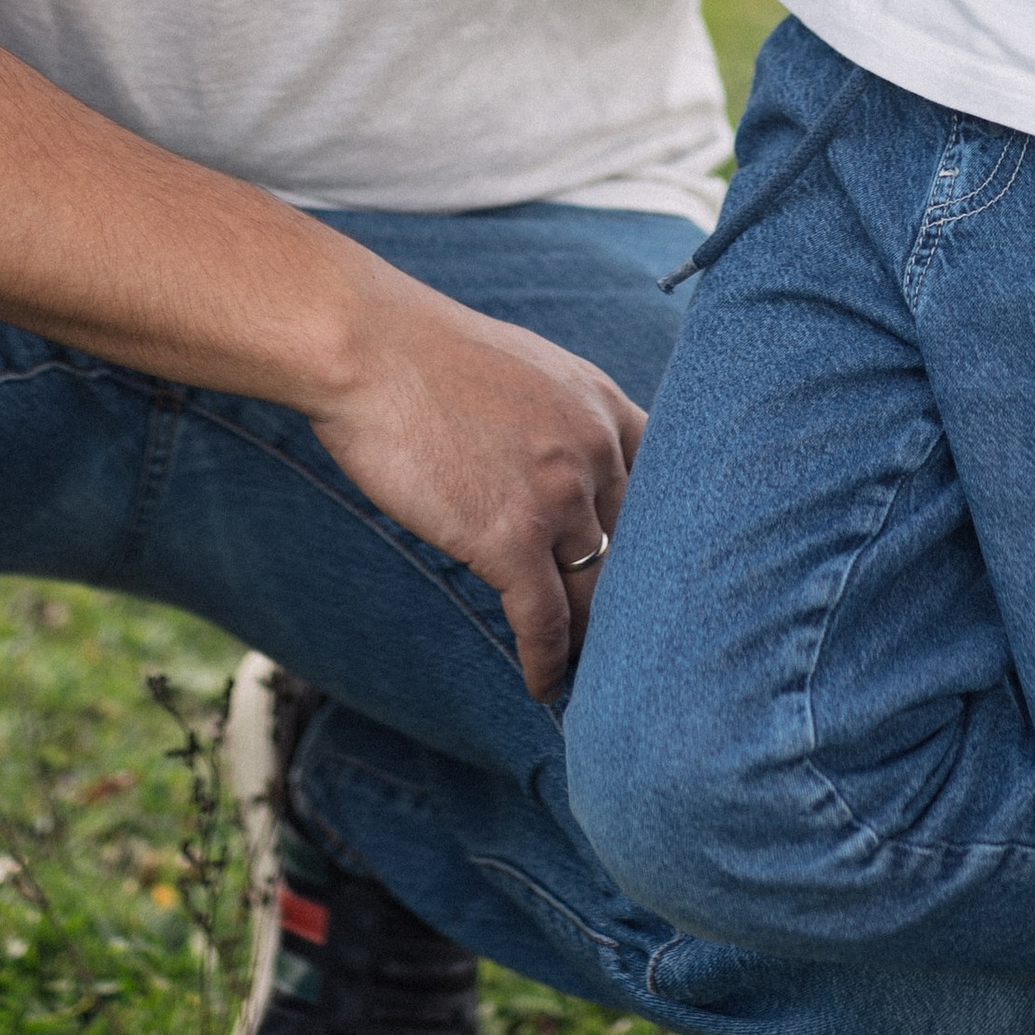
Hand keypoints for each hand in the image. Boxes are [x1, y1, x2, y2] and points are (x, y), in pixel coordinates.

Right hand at [305, 280, 643, 700]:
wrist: (368, 349)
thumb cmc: (427, 356)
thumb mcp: (526, 370)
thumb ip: (562, 420)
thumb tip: (564, 468)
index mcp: (602, 403)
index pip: (666, 487)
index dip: (663, 541)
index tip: (657, 580)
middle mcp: (596, 449)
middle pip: (636, 549)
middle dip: (633, 600)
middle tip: (631, 644)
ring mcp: (558, 496)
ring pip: (596, 592)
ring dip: (593, 641)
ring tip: (591, 678)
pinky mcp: (510, 539)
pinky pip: (545, 621)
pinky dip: (547, 662)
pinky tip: (544, 685)